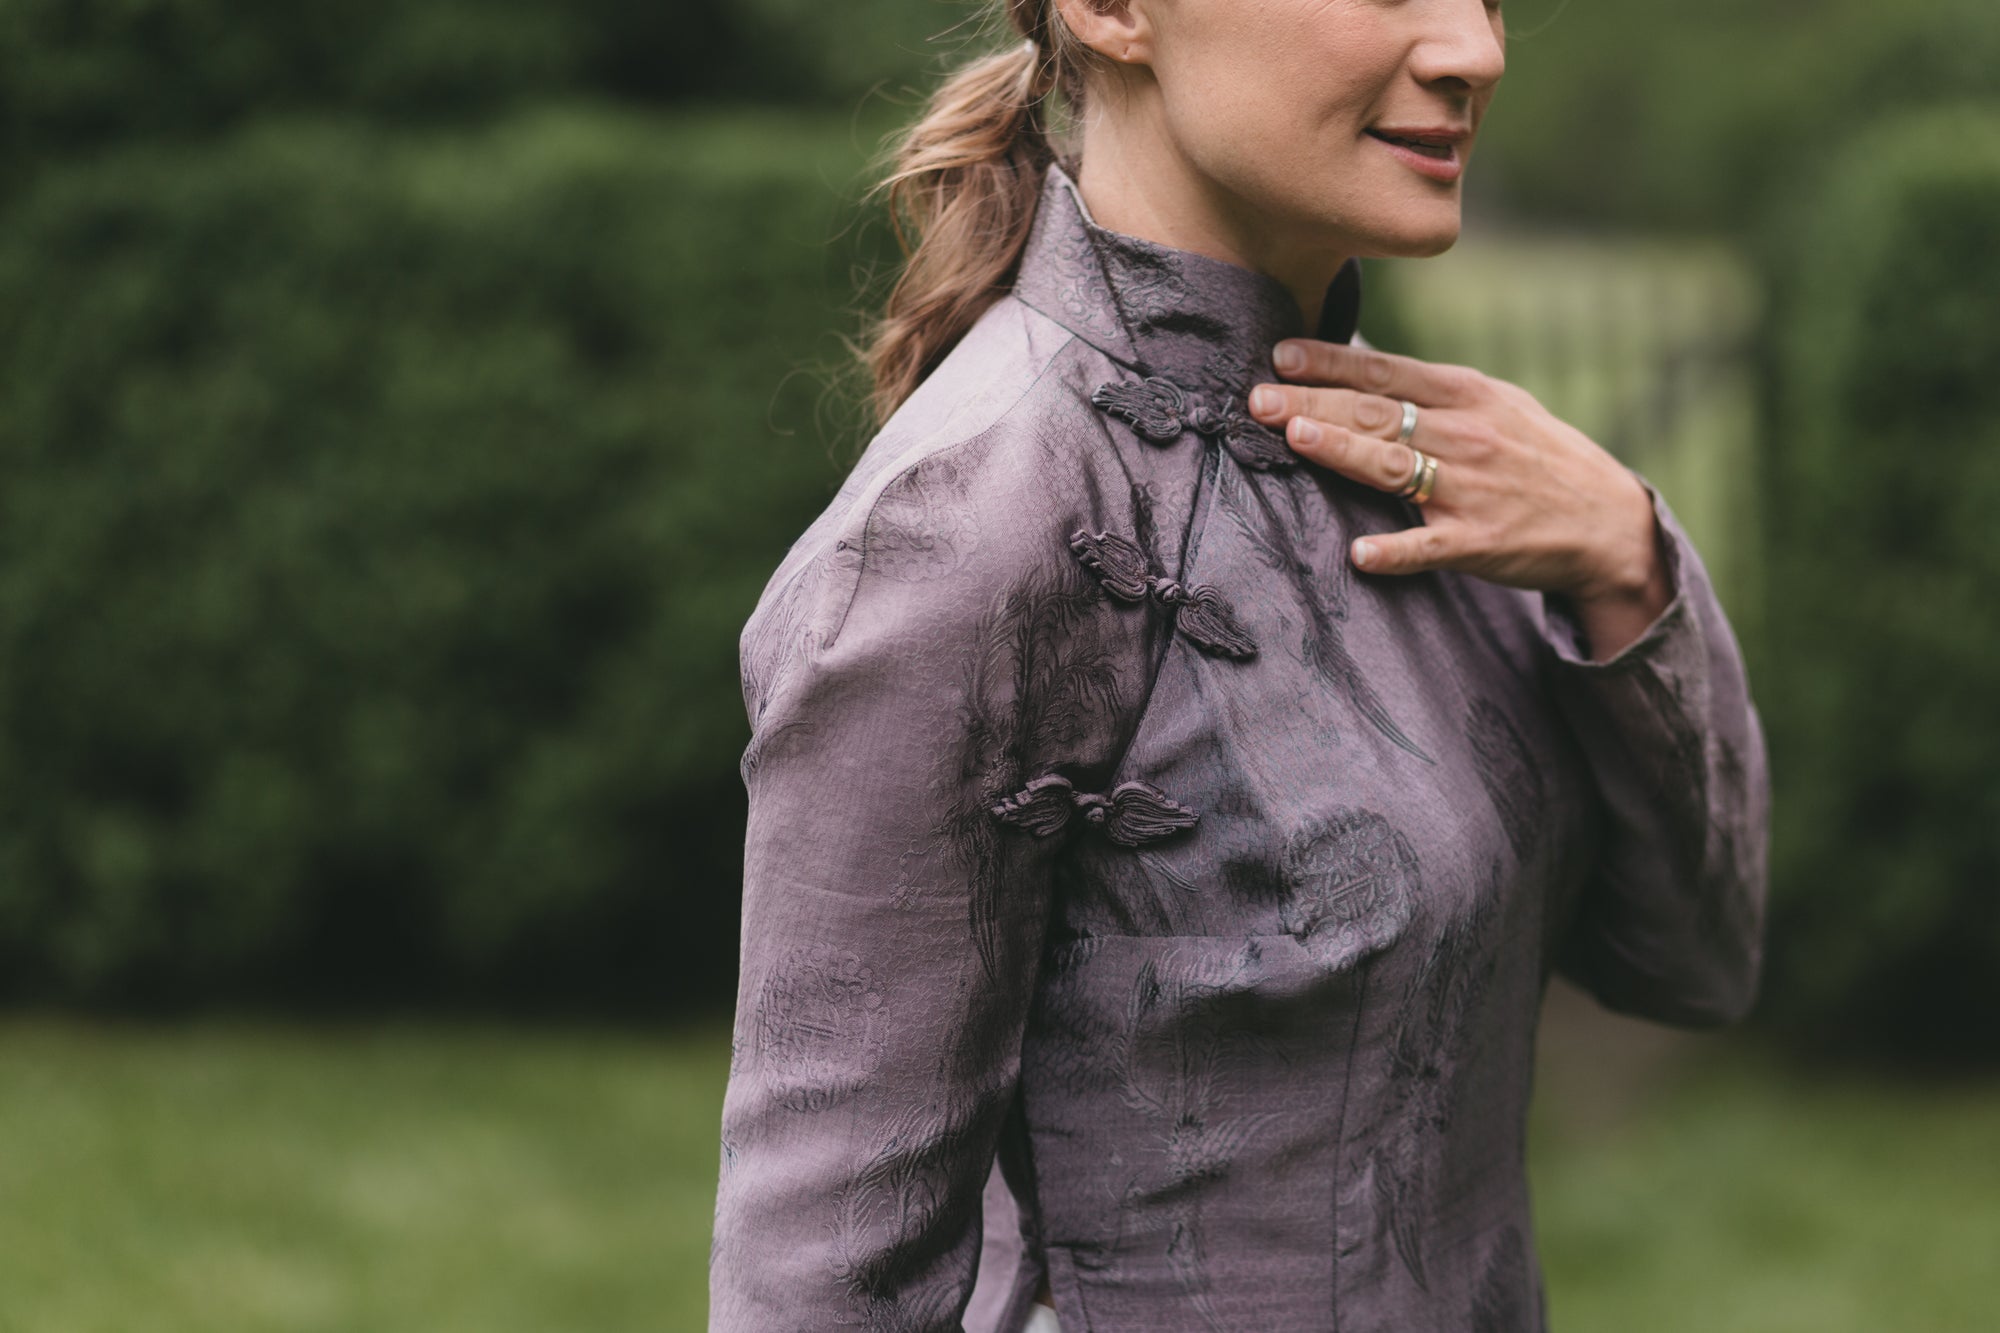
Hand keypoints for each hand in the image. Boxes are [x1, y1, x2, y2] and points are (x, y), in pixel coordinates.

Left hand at [1248, 338, 1673, 660]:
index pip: (1386, 372)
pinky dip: (1396, 551)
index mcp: (1467, 394)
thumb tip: (1358, 368)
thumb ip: (1430, 389)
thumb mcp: (1495, 404)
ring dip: (1344, 451)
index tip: (1279, 354)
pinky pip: (1430, 547)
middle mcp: (1467, 434)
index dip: (1331, 362)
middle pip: (1378, 414)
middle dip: (1313, 403)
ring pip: (1395, 467)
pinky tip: (1360, 554)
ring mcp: (1472, 489)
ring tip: (1295, 438)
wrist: (1608, 519)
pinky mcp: (1480, 542)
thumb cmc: (1535, 455)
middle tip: (1257, 399)